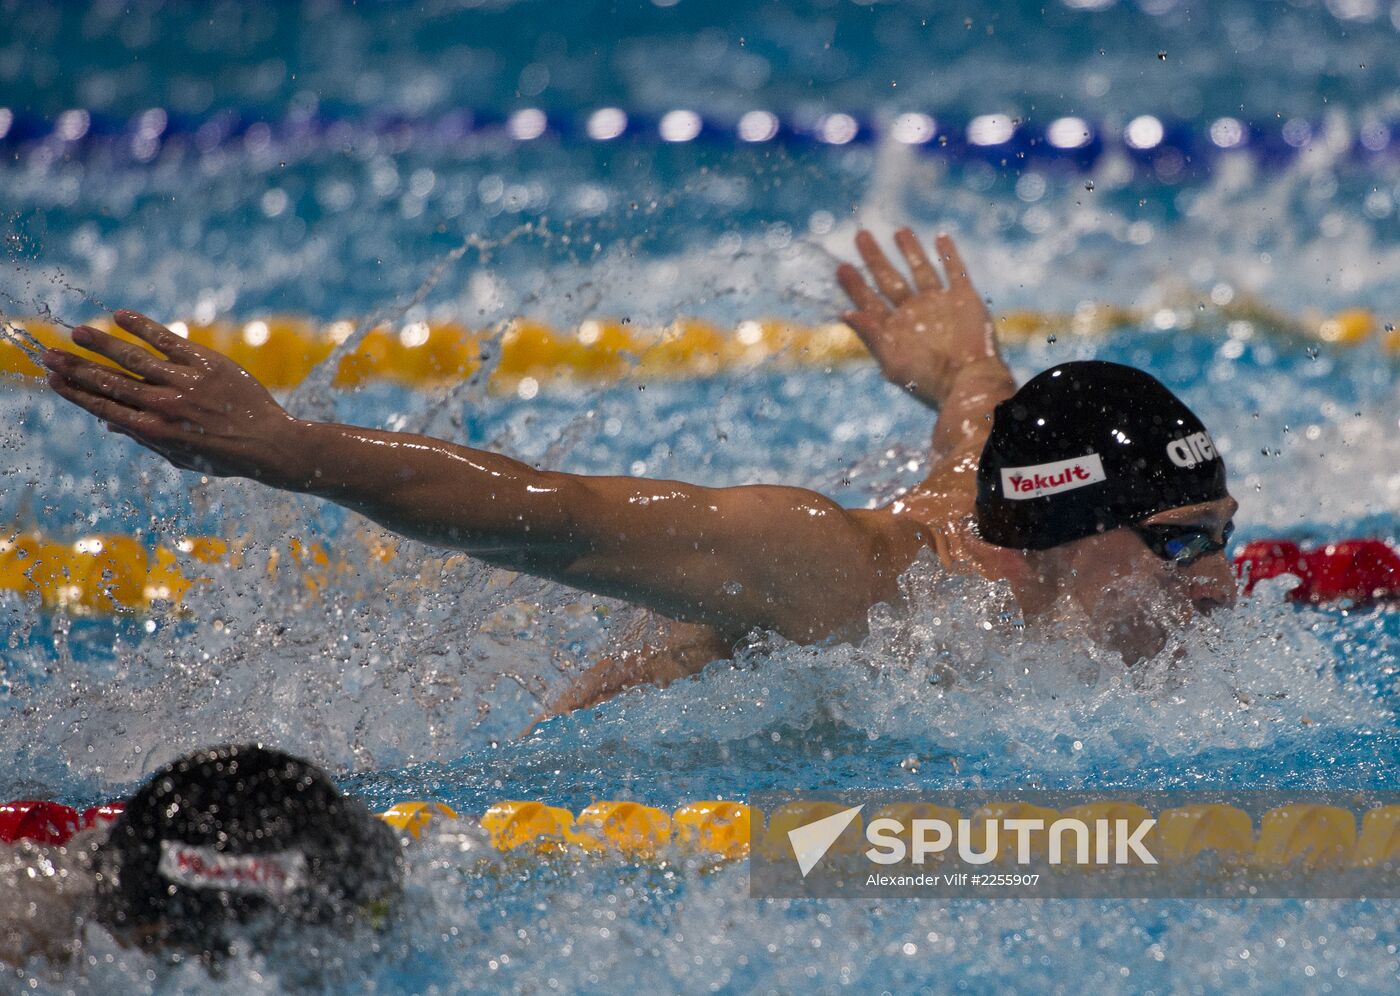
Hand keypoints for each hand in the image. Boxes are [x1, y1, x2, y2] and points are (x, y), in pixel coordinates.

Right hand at [41, 310, 306, 483]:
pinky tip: (121, 316)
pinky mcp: (206, 363)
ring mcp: (184, 382)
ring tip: (77, 333)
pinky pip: (168, 341)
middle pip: (109, 382)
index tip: (53, 380)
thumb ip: (145, 438)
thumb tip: (109, 422)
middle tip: (48, 355)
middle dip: (76, 368)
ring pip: (132, 358)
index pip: (104, 407)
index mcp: (154, 431)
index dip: (76, 393)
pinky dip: (143, 327)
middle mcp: (164, 406)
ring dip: (100, 344)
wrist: (269, 444)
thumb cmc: (224, 455)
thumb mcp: (180, 457)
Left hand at [837, 229, 1000, 408]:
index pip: (868, 300)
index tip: (840, 267)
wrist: (969, 382)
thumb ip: (870, 335)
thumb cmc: (928, 380)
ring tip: (899, 231)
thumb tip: (845, 313)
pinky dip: (949, 255)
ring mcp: (939, 305)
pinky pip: (955, 271)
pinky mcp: (964, 299)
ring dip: (910, 250)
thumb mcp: (892, 360)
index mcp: (894, 328)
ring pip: (921, 270)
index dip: (854, 285)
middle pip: (889, 279)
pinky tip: (941, 237)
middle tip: (861, 236)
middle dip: (875, 258)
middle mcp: (914, 313)